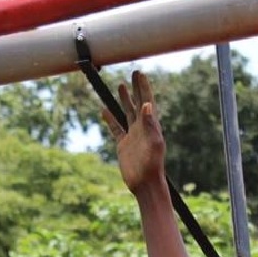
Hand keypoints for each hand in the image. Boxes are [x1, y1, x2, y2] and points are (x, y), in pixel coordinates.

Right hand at [103, 71, 166, 194]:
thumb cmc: (152, 165)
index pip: (147, 101)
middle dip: (136, 88)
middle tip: (133, 73)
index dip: (144, 87)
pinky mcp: (123, 145)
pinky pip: (116, 128)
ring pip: (127, 112)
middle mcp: (142, 128)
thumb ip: (149, 124)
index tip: (140, 73)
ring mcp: (133, 136)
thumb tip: (146, 104)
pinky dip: (110, 119)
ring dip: (124, 99)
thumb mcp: (153, 143)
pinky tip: (104, 110)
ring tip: (120, 85)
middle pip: (138, 103)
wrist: (144, 184)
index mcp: (151, 125)